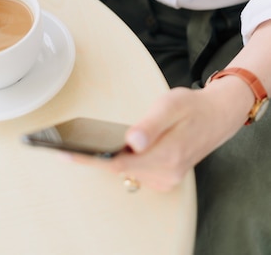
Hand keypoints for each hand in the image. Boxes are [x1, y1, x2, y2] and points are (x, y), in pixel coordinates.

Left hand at [61, 83, 249, 191]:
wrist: (217, 115)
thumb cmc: (192, 107)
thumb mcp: (170, 105)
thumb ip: (150, 125)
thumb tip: (132, 142)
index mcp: (166, 156)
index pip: (119, 163)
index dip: (91, 158)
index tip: (67, 152)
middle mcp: (165, 174)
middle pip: (118, 169)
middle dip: (94, 156)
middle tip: (66, 142)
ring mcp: (165, 179)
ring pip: (125, 171)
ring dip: (107, 157)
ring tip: (84, 141)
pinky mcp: (163, 177)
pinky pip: (134, 171)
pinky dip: (120, 159)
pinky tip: (110, 146)